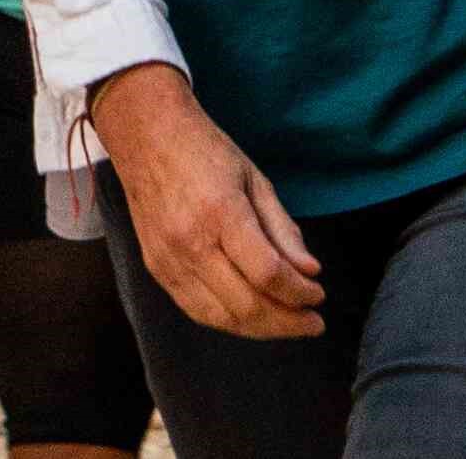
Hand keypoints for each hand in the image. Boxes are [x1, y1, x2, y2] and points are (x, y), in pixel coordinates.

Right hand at [86, 65, 323, 338]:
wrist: (146, 136)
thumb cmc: (205, 151)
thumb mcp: (256, 179)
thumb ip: (283, 230)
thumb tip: (309, 272)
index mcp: (221, 214)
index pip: (268, 273)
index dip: (299, 293)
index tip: (319, 294)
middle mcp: (191, 243)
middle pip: (246, 305)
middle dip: (287, 322)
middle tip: (313, 322)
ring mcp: (169, 260)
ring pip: (221, 317)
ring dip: (261, 329)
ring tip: (289, 324)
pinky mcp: (157, 269)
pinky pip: (197, 310)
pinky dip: (230, 322)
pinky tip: (254, 318)